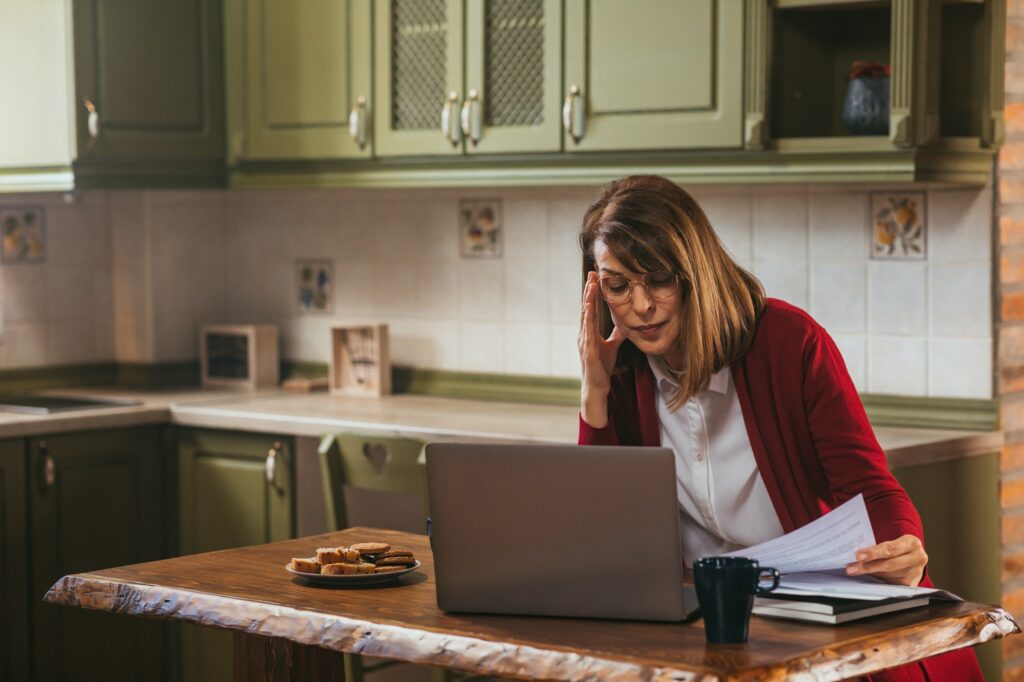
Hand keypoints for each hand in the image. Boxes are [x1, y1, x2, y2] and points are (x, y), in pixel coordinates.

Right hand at [578, 271, 624, 425]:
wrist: (597, 386)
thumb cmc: (601, 367)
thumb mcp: (611, 347)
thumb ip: (616, 335)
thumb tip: (624, 325)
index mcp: (588, 332)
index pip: (591, 309)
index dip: (592, 293)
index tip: (596, 278)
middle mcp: (583, 334)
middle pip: (586, 308)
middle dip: (589, 290)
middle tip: (592, 274)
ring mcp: (583, 341)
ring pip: (585, 316)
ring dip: (588, 300)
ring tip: (591, 285)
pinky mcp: (587, 349)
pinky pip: (587, 330)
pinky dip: (588, 317)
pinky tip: (589, 307)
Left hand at [845, 534, 926, 586]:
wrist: (913, 556)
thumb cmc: (897, 548)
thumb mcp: (892, 543)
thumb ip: (878, 549)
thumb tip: (856, 557)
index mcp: (911, 543)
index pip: (890, 548)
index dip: (873, 553)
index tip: (858, 556)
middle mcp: (917, 558)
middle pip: (889, 564)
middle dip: (868, 567)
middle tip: (851, 568)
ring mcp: (916, 573)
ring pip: (889, 576)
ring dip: (870, 574)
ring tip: (855, 571)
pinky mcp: (912, 584)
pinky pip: (891, 584)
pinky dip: (878, 581)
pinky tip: (868, 580)